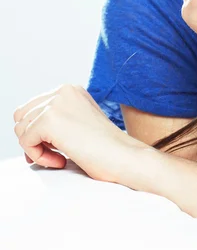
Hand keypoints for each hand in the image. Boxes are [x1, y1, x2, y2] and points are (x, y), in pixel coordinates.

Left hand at [13, 84, 140, 182]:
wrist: (123, 156)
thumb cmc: (105, 148)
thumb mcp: (78, 123)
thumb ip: (56, 120)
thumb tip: (24, 132)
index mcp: (70, 90)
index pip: (32, 108)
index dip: (37, 132)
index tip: (57, 147)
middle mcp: (63, 91)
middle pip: (21, 116)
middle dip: (32, 138)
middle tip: (55, 153)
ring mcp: (56, 103)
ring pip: (20, 129)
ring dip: (36, 149)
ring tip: (59, 157)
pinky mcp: (50, 119)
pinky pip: (25, 141)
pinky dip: (38, 156)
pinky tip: (60, 160)